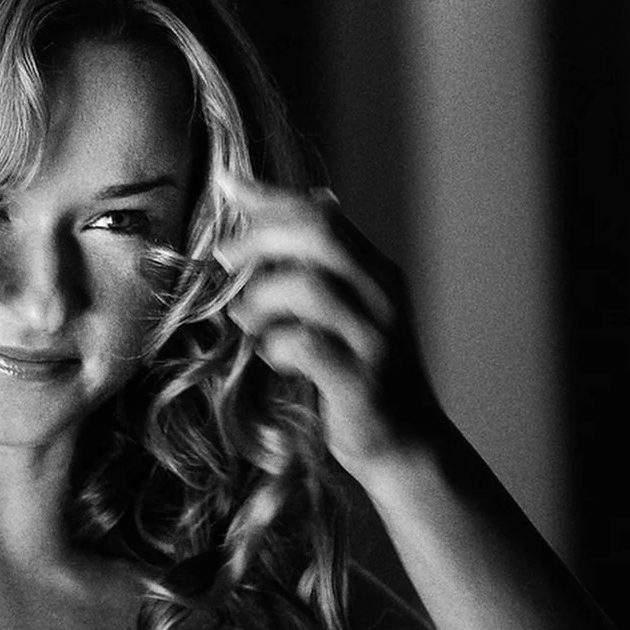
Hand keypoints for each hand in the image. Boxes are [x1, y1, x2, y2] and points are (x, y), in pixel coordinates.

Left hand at [213, 174, 441, 482]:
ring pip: (307, 288)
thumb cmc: (366, 373)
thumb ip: (330, 262)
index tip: (226, 183)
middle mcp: (382, 297)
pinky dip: (274, 346)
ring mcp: (375, 338)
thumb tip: (315, 197)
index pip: (323, 215)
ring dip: (260, 300)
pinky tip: (272, 356)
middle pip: (318, 237)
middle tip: (222, 259)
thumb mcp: (355, 309)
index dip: (271, 197)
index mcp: (378, 272)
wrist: (408, 446)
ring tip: (247, 321)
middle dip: (258, 240)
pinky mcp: (360, 381)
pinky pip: (304, 346)